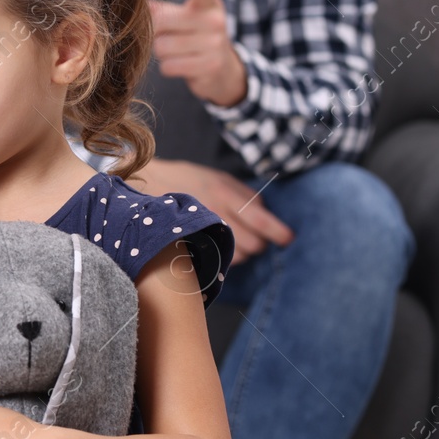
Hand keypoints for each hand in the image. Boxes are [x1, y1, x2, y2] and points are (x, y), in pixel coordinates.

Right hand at [132, 157, 291, 264]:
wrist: (150, 184)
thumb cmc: (191, 180)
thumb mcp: (221, 179)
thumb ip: (246, 196)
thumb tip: (267, 213)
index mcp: (224, 194)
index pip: (260, 220)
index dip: (278, 232)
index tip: (288, 238)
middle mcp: (214, 214)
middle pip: (253, 245)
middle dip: (258, 243)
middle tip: (255, 235)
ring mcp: (201, 232)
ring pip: (237, 257)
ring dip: (241, 251)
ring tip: (232, 237)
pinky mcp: (191, 246)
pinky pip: (219, 260)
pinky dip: (224, 255)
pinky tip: (216, 243)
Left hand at [148, 0, 247, 107]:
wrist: (223, 69)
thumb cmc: (196, 37)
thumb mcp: (187, 18)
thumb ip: (165, 10)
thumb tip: (141, 5)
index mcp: (209, 5)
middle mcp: (215, 22)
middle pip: (162, 23)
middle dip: (156, 33)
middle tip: (169, 36)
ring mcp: (214, 45)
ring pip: (162, 47)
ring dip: (161, 52)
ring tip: (176, 51)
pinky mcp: (209, 66)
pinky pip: (169, 66)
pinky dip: (168, 67)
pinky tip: (180, 64)